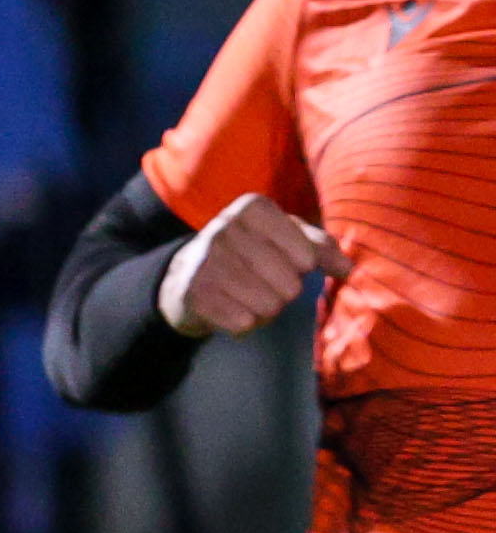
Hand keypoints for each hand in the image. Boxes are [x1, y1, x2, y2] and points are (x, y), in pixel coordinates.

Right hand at [163, 190, 336, 337]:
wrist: (184, 276)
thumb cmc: (248, 253)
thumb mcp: (284, 238)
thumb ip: (320, 248)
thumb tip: (348, 269)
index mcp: (253, 207)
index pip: (307, 257)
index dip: (301, 267)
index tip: (279, 260)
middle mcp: (225, 228)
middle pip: (290, 285)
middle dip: (282, 293)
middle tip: (261, 284)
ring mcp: (206, 261)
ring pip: (269, 306)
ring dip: (264, 311)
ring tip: (246, 298)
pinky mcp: (193, 292)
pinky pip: (244, 322)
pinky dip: (243, 324)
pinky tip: (230, 310)